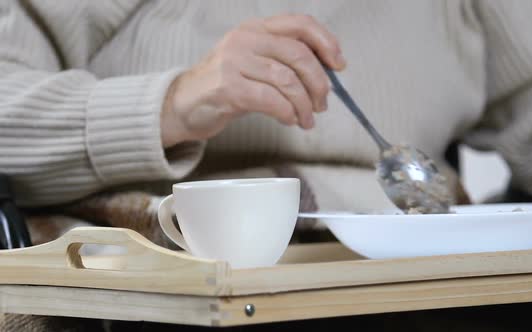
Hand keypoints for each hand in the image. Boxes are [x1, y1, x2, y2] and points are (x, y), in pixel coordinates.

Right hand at [161, 14, 345, 147]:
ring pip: (287, 80)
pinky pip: (271, 100)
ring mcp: (234, 61)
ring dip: (305, 105)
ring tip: (307, 119)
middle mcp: (245, 39)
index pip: (300, 24)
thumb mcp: (254, 63)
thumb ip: (284, 62)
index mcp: (256, 28)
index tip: (339, 65)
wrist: (184, 105)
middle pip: (299, 55)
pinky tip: (289, 120)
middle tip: (322, 103)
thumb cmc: (225, 86)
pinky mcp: (228, 87)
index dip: (326, 43)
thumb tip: (326, 74)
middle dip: (319, 83)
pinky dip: (288, 113)